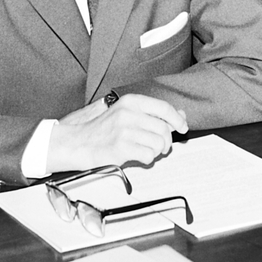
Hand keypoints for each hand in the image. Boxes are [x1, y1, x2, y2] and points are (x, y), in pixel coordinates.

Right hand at [47, 93, 187, 171]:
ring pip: (158, 144)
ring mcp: (124, 130)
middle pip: (163, 129)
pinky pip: (148, 156)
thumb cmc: (102, 130)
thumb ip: (153, 113)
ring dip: (155, 152)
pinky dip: (147, 160)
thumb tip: (179, 114)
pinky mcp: (121, 148)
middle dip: (166, 141)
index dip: (177, 119)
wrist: (78, 142)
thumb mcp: (127, 113)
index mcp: (131, 101)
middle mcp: (128, 113)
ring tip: (145, 150)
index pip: (163, 108)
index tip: (183, 127)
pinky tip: (137, 156)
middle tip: (160, 147)